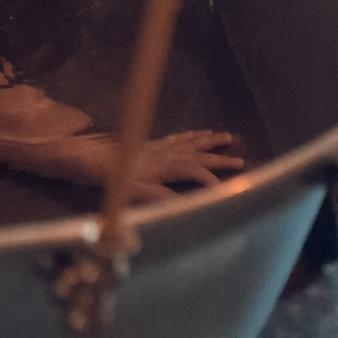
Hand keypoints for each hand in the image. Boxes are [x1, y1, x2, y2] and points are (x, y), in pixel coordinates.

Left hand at [118, 130, 245, 201]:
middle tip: (240, 160)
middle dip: (220, 158)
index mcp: (165, 167)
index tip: (226, 189)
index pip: (195, 172)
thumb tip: (183, 204)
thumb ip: (160, 197)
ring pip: (191, 141)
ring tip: (226, 137)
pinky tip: (199, 133)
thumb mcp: (136, 192)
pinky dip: (192, 135)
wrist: (96, 158)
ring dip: (209, 140)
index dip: (211, 180)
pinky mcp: (155, 143)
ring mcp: (162, 146)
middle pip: (198, 154)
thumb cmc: (116, 178)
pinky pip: (179, 136)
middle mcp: (167, 153)